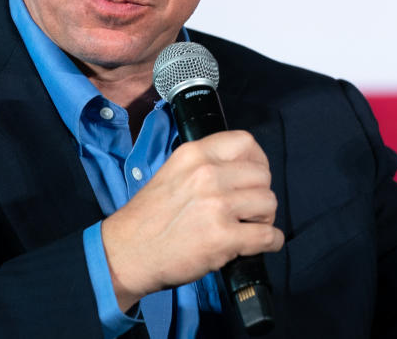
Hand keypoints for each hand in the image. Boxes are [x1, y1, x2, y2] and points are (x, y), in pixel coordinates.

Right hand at [100, 130, 282, 310]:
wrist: (125, 254)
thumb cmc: (149, 218)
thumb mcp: (173, 172)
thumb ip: (206, 166)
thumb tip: (243, 170)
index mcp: (194, 154)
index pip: (245, 142)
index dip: (257, 160)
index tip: (254, 176)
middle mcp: (207, 175)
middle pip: (262, 175)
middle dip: (260, 193)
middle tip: (249, 209)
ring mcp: (217, 206)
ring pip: (268, 203)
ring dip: (264, 218)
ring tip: (249, 227)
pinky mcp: (223, 238)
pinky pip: (268, 235)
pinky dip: (271, 242)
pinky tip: (262, 244)